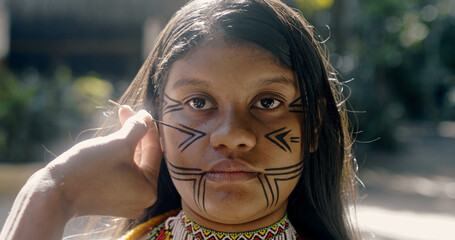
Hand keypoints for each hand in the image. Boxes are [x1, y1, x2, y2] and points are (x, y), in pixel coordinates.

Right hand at [46, 108, 161, 218]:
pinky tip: (110, 140)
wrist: (53, 192)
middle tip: (125, 110)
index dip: (148, 127)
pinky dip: (118, 155)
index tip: (140, 110)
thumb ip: (138, 128)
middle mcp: (141, 200)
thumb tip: (147, 117)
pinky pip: (121, 172)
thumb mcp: (119, 143)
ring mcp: (125, 201)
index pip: (154, 151)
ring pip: (132, 163)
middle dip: (135, 132)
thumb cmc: (89, 168)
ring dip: (126, 141)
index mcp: (149, 190)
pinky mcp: (110, 199)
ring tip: (119, 120)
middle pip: (143, 157)